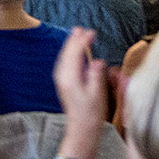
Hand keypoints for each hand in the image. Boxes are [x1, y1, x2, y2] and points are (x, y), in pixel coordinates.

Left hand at [53, 27, 107, 144]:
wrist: (81, 130)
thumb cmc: (90, 114)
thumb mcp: (97, 94)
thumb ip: (96, 75)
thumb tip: (97, 60)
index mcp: (70, 77)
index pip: (75, 53)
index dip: (82, 41)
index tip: (91, 33)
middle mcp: (62, 76)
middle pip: (67, 53)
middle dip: (74, 40)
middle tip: (81, 29)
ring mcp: (62, 80)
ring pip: (65, 57)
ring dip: (71, 46)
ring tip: (77, 35)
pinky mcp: (64, 84)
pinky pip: (66, 63)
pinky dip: (71, 55)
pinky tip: (76, 53)